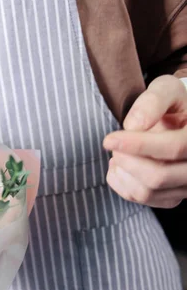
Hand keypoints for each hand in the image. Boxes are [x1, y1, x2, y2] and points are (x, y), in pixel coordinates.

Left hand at [103, 75, 186, 207]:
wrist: (183, 120)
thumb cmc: (174, 104)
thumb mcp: (167, 89)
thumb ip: (152, 101)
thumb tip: (133, 125)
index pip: (175, 148)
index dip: (138, 145)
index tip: (109, 140)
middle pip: (158, 176)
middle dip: (127, 160)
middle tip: (115, 144)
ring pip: (148, 192)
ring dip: (123, 173)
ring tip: (117, 154)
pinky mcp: (175, 196)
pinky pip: (144, 199)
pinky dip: (123, 185)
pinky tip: (120, 167)